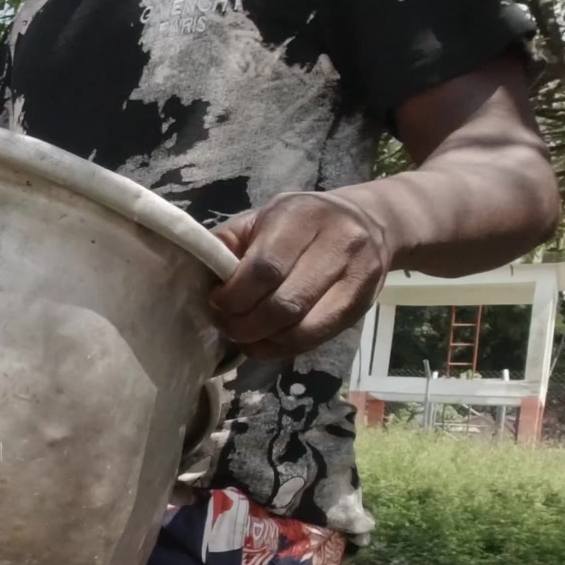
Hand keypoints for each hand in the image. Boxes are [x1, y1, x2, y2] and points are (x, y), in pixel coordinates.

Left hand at [207, 192, 393, 360]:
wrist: (372, 221)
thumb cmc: (300, 222)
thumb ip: (228, 242)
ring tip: (245, 336)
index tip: (217, 302)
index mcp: (302, 217)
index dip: (234, 296)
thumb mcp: (262, 219)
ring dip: (264, 341)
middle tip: (227, 325)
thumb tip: (193, 272)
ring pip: (301, 328)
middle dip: (245, 324)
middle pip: (283, 303)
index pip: (265, 269)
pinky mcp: (362, 304)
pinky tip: (268, 341)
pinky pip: (317, 338)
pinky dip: (284, 348)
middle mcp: (337, 243)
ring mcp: (356, 276)